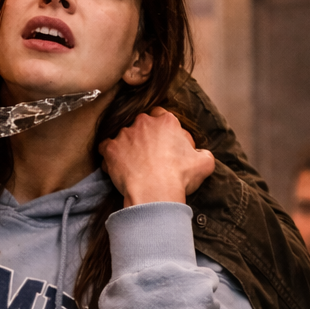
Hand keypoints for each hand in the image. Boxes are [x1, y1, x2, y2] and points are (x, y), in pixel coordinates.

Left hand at [100, 108, 214, 206]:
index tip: (161, 142)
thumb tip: (201, 154)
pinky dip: (109, 155)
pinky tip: (116, 167)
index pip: (161, 115)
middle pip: (141, 124)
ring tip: (132, 165)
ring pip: (123, 136)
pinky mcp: (110, 148)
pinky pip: (106, 148)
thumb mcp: (203, 163)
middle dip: (143, 136)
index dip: (161, 129)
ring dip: (126, 147)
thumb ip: (203, 153)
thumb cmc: (180, 177)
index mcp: (166, 121)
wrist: (155, 192)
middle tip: (148, 155)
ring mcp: (125, 134)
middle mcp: (143, 122)